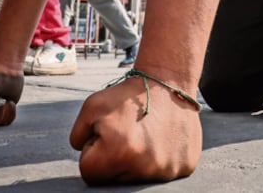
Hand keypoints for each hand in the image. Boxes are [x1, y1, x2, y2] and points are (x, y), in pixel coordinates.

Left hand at [70, 74, 201, 184]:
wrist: (169, 82)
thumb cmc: (128, 94)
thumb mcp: (91, 106)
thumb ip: (77, 136)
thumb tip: (83, 154)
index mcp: (118, 153)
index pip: (89, 174)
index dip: (92, 152)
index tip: (106, 135)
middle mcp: (145, 167)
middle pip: (114, 179)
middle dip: (114, 159)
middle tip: (125, 133)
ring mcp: (168, 170)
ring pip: (138, 178)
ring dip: (136, 161)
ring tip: (144, 134)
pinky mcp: (185, 167)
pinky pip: (162, 173)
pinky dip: (159, 159)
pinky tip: (161, 139)